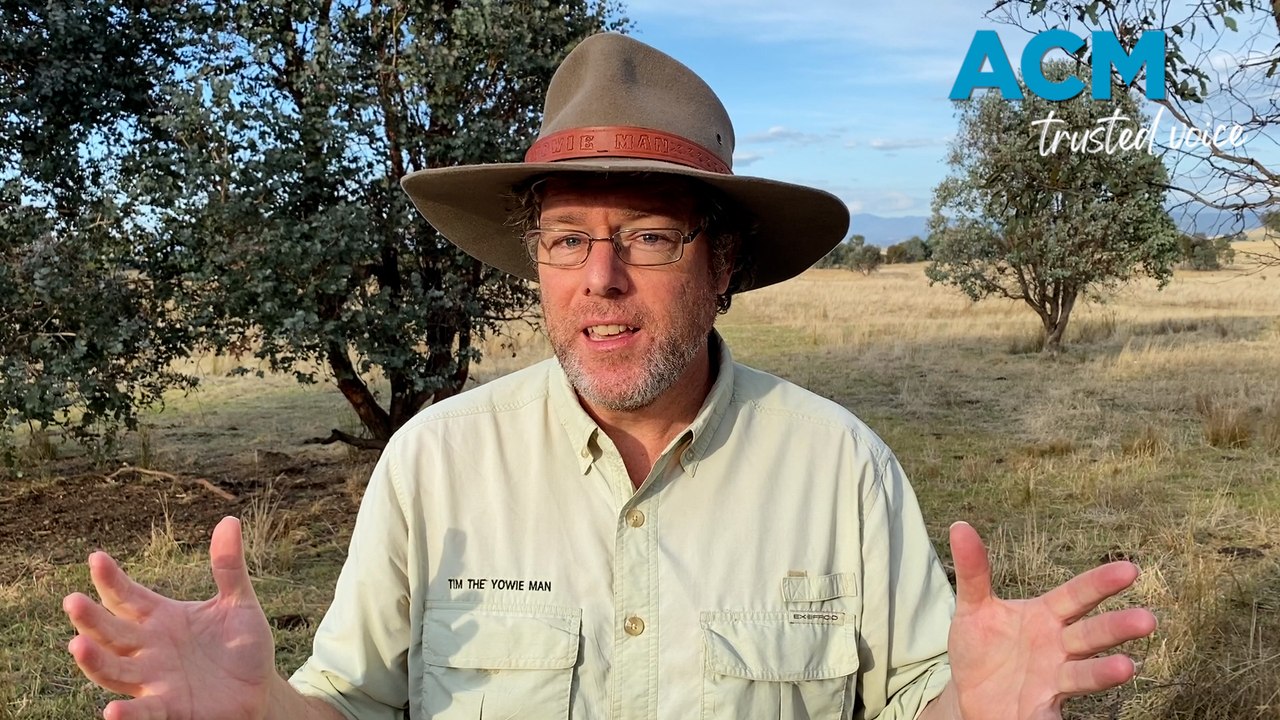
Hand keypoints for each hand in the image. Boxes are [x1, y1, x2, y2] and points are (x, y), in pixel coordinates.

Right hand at [63, 516, 276, 719]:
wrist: (260, 691)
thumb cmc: (243, 647)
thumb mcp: (238, 603)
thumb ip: (229, 567)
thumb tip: (229, 520)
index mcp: (161, 619)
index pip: (127, 596)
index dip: (111, 579)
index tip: (96, 557)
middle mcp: (149, 649)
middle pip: (111, 632)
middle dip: (90, 618)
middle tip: (72, 601)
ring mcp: (155, 680)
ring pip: (114, 670)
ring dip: (95, 661)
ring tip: (77, 645)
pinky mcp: (169, 709)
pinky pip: (144, 712)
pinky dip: (128, 714)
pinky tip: (111, 711)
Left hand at [943, 521, 1156, 719]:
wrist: (969, 692)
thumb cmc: (982, 645)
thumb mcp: (973, 607)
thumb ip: (973, 571)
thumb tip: (960, 527)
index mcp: (1046, 616)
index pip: (1076, 595)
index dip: (1100, 583)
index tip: (1129, 569)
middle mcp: (1058, 647)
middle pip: (1090, 635)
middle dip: (1117, 628)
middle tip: (1147, 620)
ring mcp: (1053, 680)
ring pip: (1083, 674)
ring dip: (1104, 672)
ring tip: (1126, 667)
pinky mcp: (1040, 710)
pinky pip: (1051, 714)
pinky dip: (1056, 716)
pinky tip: (1060, 715)